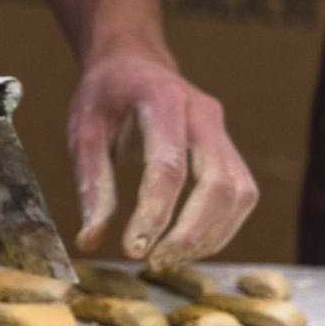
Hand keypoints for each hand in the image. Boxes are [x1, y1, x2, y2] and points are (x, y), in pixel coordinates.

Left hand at [68, 52, 256, 268]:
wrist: (133, 63)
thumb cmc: (106, 96)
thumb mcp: (84, 132)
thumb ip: (91, 185)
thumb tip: (91, 240)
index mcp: (162, 99)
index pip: (169, 166)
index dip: (154, 214)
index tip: (133, 250)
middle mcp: (203, 113)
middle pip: (217, 183)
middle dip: (190, 233)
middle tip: (155, 263)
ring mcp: (222, 131)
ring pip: (238, 193)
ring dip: (209, 236)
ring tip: (168, 259)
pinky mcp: (230, 150)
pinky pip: (240, 195)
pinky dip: (219, 228)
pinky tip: (188, 246)